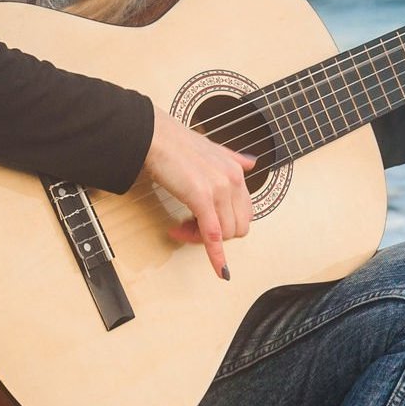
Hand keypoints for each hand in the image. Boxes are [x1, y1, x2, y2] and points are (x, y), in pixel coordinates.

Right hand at [145, 108, 255, 278]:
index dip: (225, 224)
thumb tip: (251, 163)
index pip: (243, 213)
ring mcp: (220, 189)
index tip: (201, 222)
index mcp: (237, 171)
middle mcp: (234, 180)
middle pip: (237, 227)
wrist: (153, 135)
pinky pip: (213, 235)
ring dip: (201, 239)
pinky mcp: (202, 198)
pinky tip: (219, 269)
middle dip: (214, 235)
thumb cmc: (175, 142)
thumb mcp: (212, 149)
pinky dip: (216, 255)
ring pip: (225, 234)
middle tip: (186, 228)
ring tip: (178, 228)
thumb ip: (233, 158)